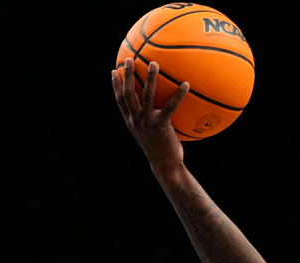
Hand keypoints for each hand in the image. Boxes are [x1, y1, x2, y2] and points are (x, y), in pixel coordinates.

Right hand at [112, 58, 187, 175]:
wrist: (164, 166)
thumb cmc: (161, 150)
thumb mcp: (151, 136)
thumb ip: (150, 122)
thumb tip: (159, 110)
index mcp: (132, 122)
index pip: (120, 101)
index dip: (115, 85)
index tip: (113, 71)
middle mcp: (136, 120)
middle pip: (128, 94)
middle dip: (127, 75)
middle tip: (128, 59)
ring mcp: (147, 122)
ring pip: (146, 96)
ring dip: (150, 78)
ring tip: (154, 63)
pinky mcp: (161, 126)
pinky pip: (170, 107)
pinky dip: (178, 95)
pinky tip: (186, 84)